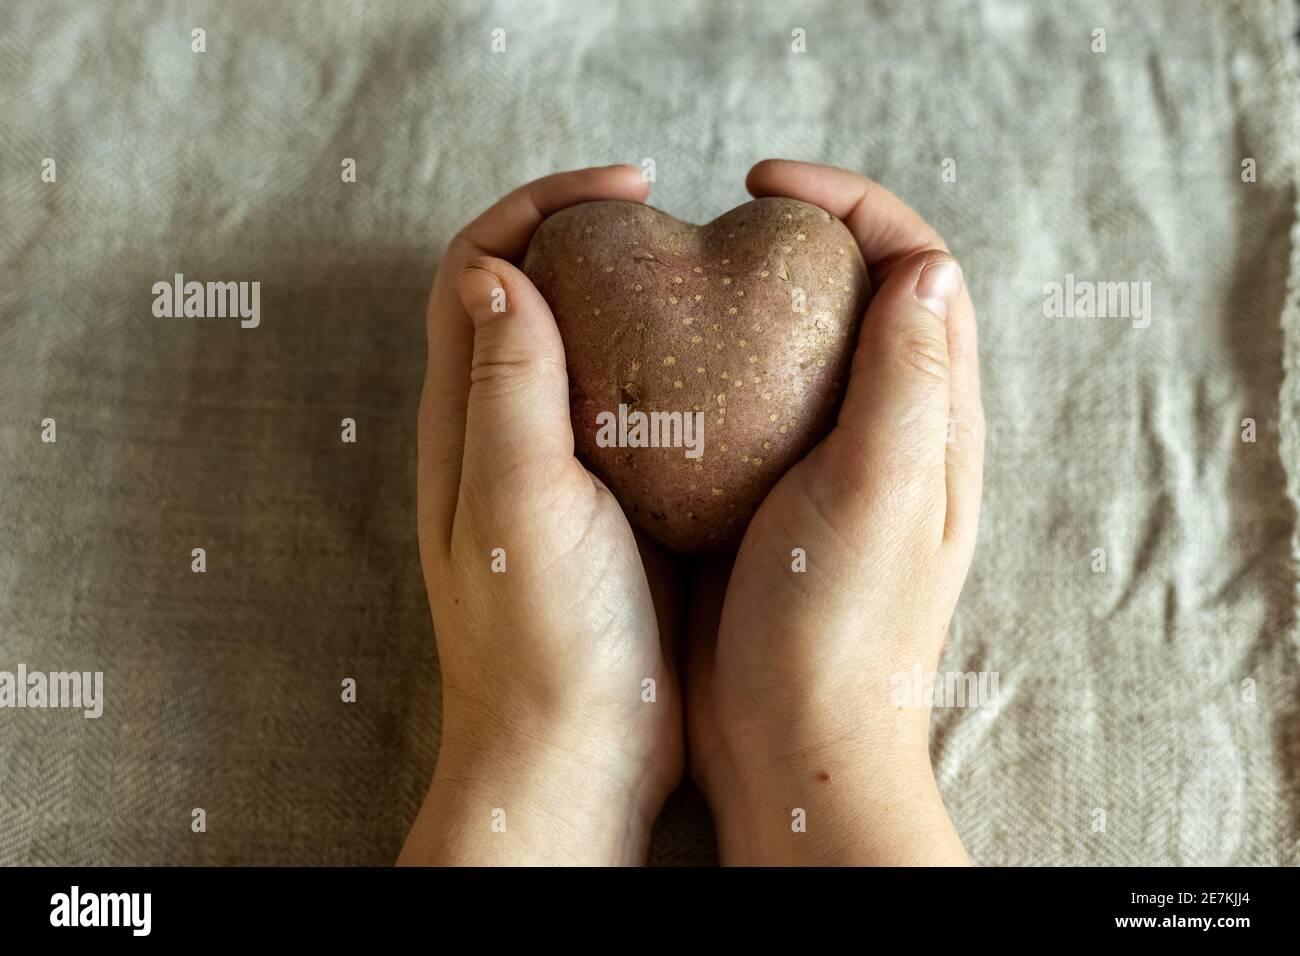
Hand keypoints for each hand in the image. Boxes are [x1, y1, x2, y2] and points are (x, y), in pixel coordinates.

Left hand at [398, 165, 683, 865]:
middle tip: (669, 217)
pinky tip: (731, 373)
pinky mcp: (612, 505)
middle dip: (588, 232)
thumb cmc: (544, 640)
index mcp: (468, 418)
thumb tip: (501, 268)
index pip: (479, 266)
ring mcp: (559, 468)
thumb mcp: (521, 501)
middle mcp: (503, 431)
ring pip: (587, 346)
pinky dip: (672, 369)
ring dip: (633, 295)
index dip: (542, 204)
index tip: (629, 189)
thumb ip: (508, 387)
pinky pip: (637, 409)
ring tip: (705, 279)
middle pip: (530, 292)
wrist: (578, 753)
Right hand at [686, 160, 983, 864]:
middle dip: (799, 234)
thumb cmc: (841, 628)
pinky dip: (708, 366)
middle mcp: (889, 429)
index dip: (853, 202)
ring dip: (748, 296)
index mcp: (933, 417)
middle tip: (720, 220)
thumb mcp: (883, 492)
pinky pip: (743, 403)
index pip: (916, 266)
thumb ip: (909, 379)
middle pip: (859, 293)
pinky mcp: (767, 495)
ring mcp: (826, 463)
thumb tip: (922, 266)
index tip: (765, 184)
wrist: (791, 742)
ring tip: (684, 279)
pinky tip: (656, 368)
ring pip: (795, 345)